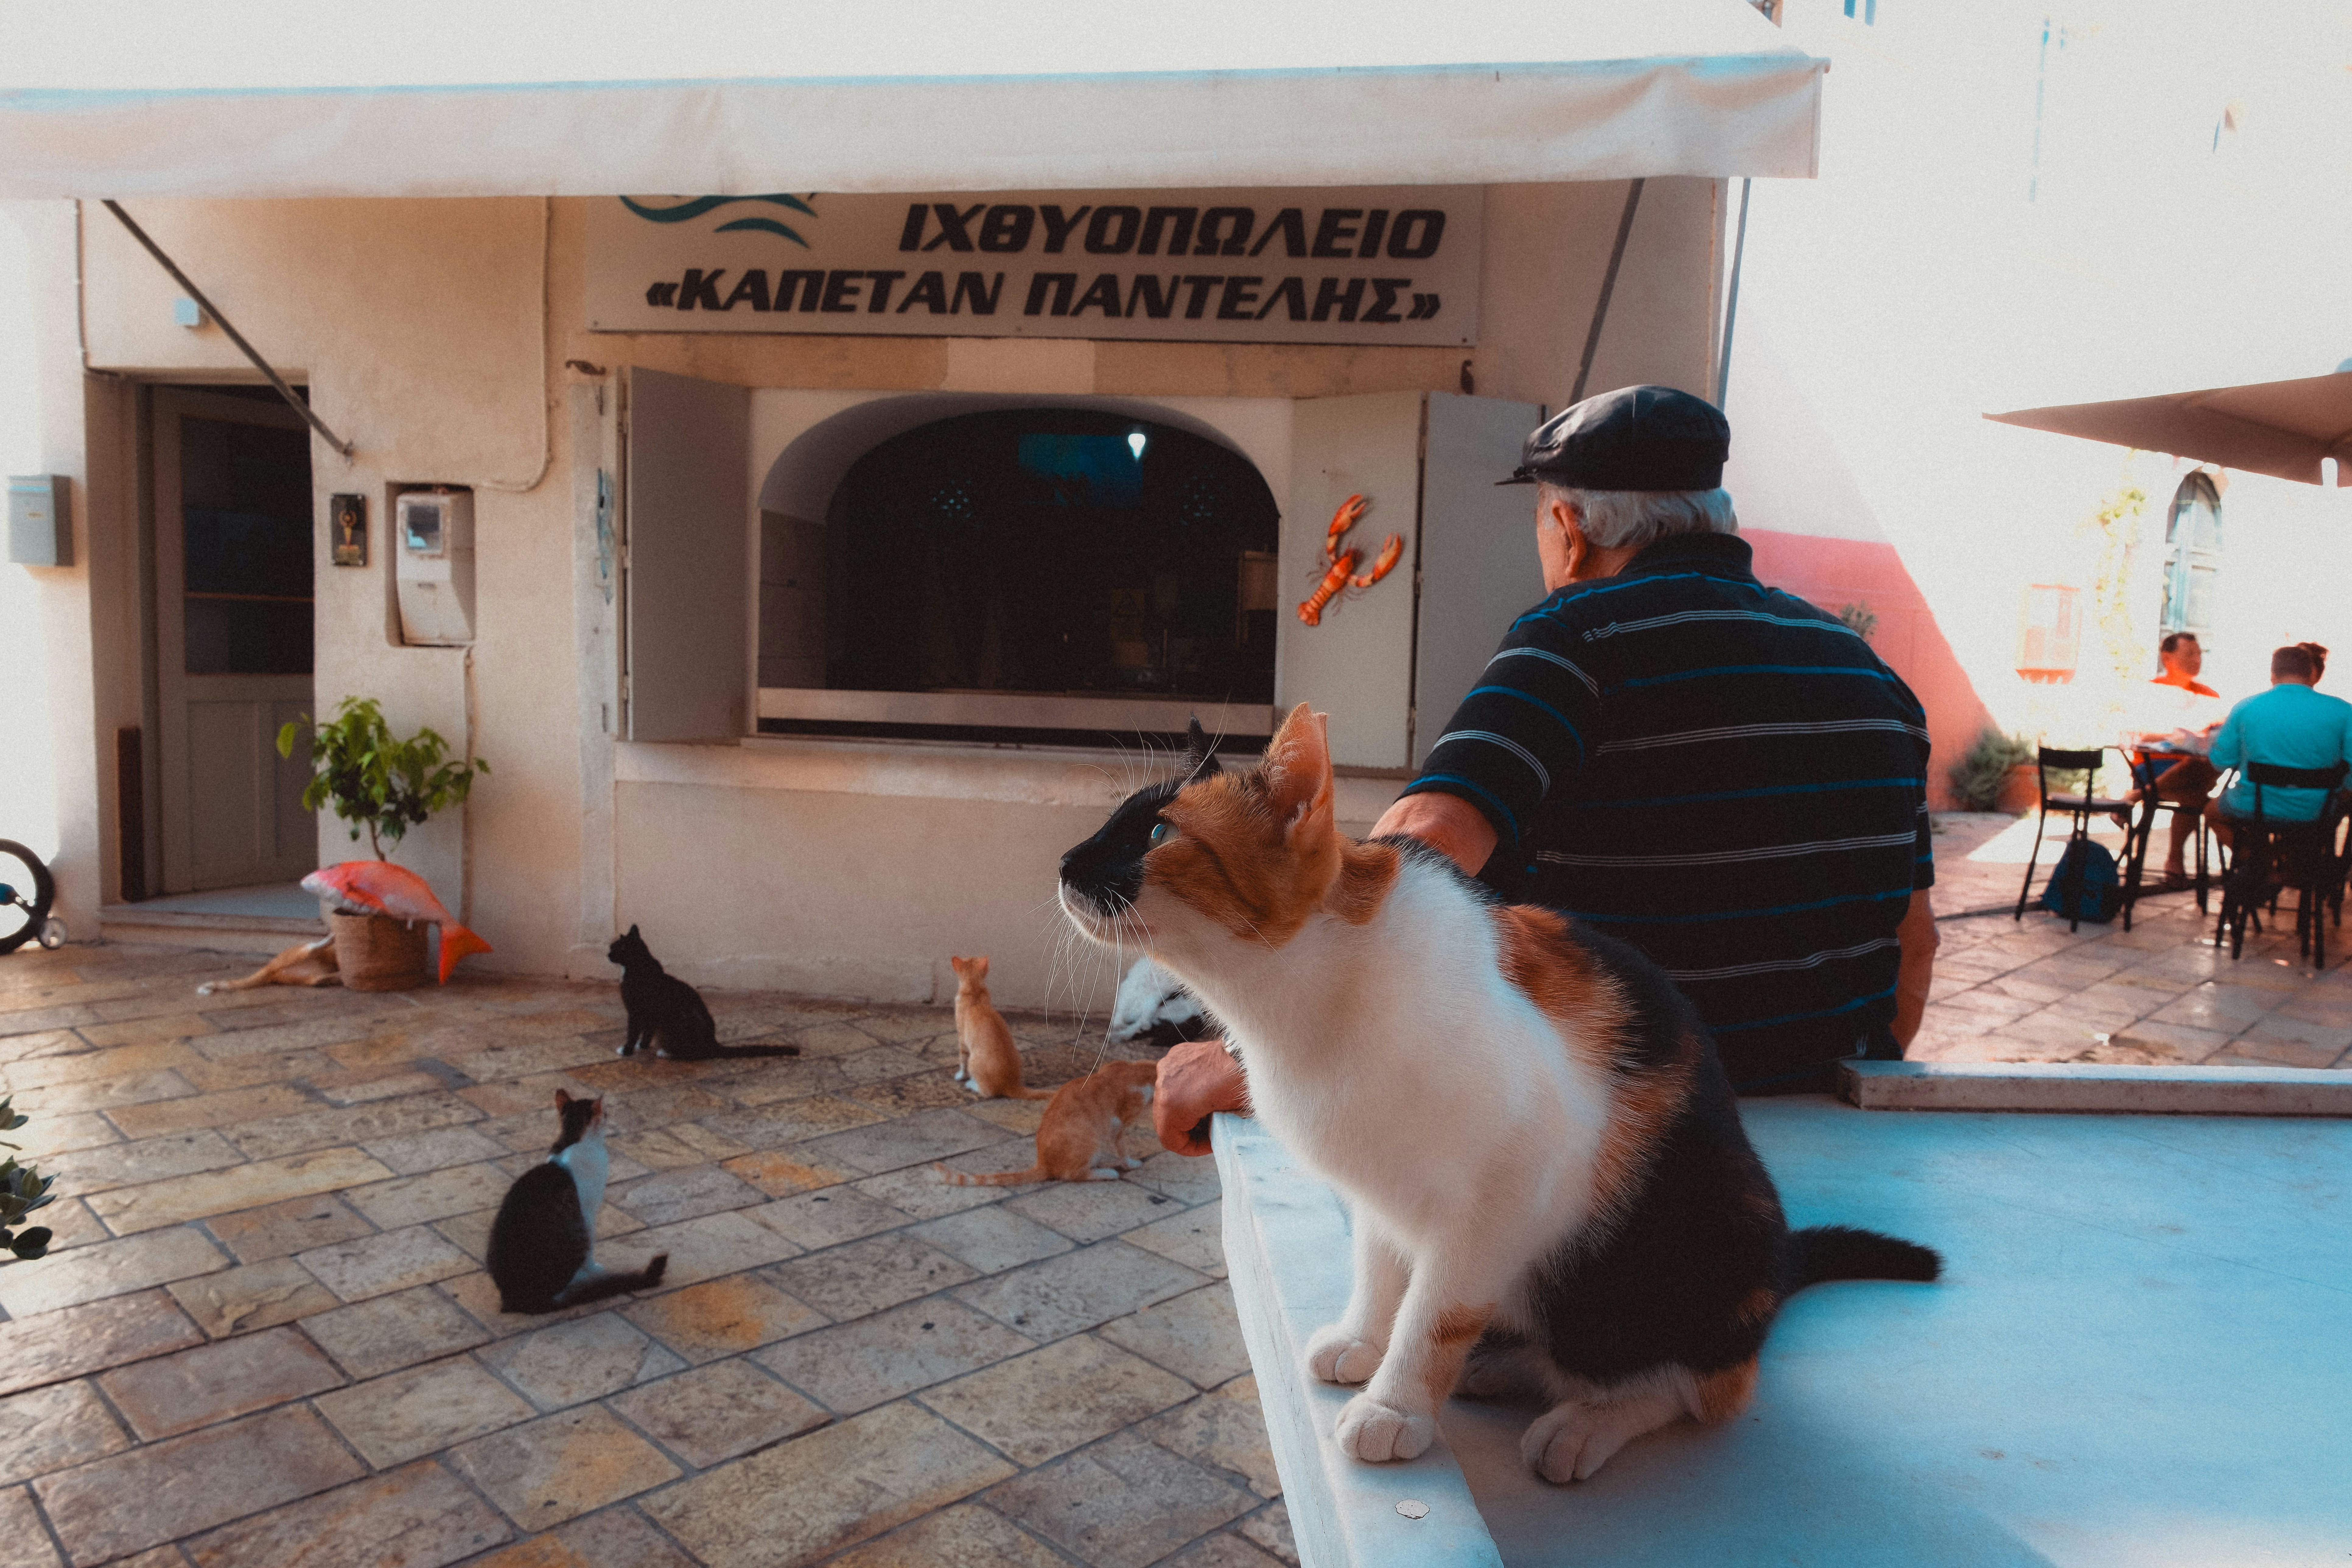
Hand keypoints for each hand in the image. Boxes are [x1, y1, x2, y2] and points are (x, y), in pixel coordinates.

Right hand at [1154, 1038, 1249, 1155]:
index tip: (1210, 1144)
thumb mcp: (1227, 1120)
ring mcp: (1167, 1067)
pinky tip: (1204, 1091)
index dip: (1190, 1148)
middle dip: (1187, 1130)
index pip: (1169, 1139)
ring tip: (1208, 1111)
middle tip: (1209, 1131)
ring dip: (1185, 1110)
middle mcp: (1162, 1085)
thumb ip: (1209, 1134)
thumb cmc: (1241, 1086)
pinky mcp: (1175, 1055)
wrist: (1247, 1052)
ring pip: (1167, 1100)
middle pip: (1165, 1120)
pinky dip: (1186, 1091)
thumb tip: (1210, 1140)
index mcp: (1171, 1105)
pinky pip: (1173, 1082)